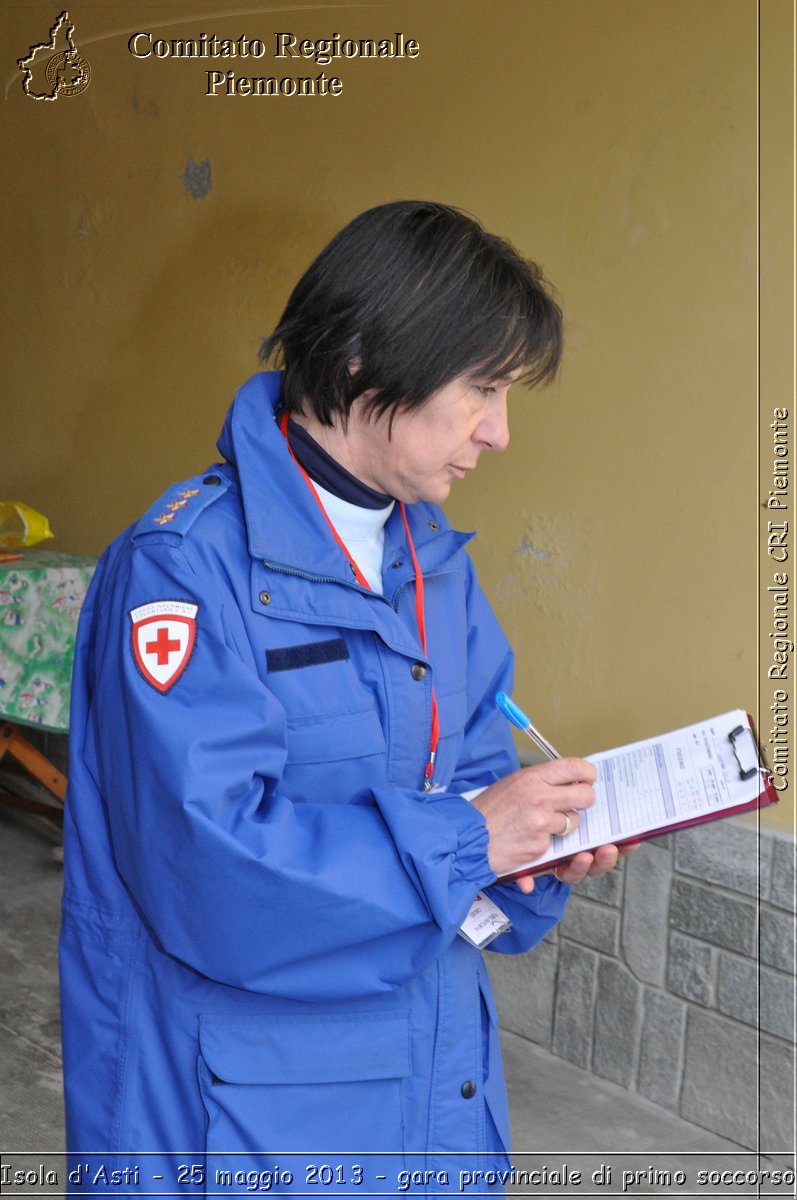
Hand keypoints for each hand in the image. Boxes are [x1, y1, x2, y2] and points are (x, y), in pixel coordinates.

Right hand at [471, 758, 595, 883]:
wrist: (467, 837)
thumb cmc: (486, 810)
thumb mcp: (511, 784)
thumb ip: (538, 781)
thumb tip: (563, 780)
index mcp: (532, 777)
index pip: (574, 766)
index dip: (587, 773)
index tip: (587, 778)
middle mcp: (541, 796)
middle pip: (585, 795)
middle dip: (584, 801)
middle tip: (575, 804)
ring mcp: (542, 822)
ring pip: (573, 821)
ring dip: (563, 825)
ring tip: (541, 824)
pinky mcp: (541, 844)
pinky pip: (556, 841)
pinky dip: (546, 842)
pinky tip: (528, 838)